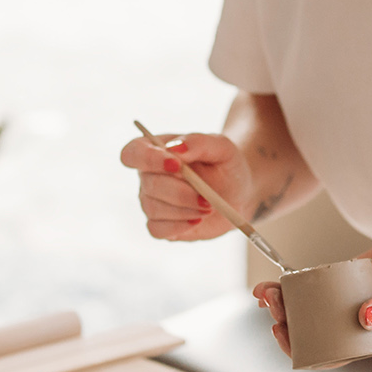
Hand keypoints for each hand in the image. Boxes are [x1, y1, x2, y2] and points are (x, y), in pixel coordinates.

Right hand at [120, 131, 256, 242]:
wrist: (237, 193)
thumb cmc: (225, 164)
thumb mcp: (221, 146)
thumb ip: (198, 142)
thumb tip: (174, 148)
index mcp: (156, 150)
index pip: (133, 153)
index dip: (149, 159)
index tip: (176, 165)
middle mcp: (148, 176)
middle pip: (149, 185)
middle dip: (180, 193)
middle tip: (207, 197)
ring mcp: (152, 201)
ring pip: (154, 209)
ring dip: (184, 209)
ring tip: (209, 206)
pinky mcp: (161, 225)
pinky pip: (157, 230)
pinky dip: (179, 226)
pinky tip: (197, 220)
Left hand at [252, 232, 371, 358]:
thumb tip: (364, 319)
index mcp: (366, 339)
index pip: (325, 354)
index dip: (298, 349)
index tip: (281, 333)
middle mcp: (353, 323)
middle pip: (310, 331)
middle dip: (285, 321)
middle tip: (271, 304)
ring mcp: (348, 301)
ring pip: (308, 308)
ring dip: (285, 303)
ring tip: (266, 291)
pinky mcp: (348, 278)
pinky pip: (317, 284)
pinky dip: (298, 283)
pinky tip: (282, 277)